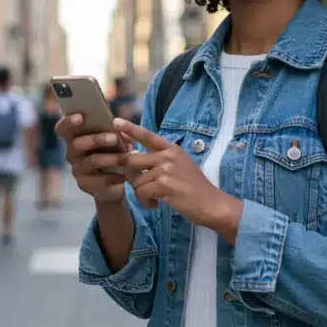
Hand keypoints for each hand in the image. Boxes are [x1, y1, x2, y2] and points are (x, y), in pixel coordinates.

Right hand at [56, 114, 129, 203]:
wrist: (115, 180)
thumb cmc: (112, 153)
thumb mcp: (116, 141)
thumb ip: (117, 133)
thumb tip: (121, 129)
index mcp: (75, 138)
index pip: (62, 129)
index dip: (68, 122)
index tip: (81, 117)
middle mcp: (72, 153)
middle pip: (76, 144)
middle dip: (96, 139)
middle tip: (114, 138)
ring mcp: (76, 169)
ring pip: (90, 161)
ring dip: (110, 158)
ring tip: (126, 158)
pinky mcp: (83, 184)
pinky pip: (97, 181)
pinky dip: (113, 177)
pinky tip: (124, 176)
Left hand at [115, 118, 238, 227]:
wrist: (211, 204)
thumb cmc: (194, 188)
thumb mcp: (180, 165)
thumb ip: (160, 160)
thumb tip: (134, 157)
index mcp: (172, 149)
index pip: (148, 136)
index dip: (130, 129)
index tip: (115, 122)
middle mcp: (168, 155)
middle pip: (132, 160)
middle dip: (131, 176)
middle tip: (141, 187)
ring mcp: (165, 169)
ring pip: (136, 180)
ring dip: (141, 194)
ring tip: (154, 199)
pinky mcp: (163, 184)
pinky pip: (141, 193)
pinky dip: (145, 202)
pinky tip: (155, 205)